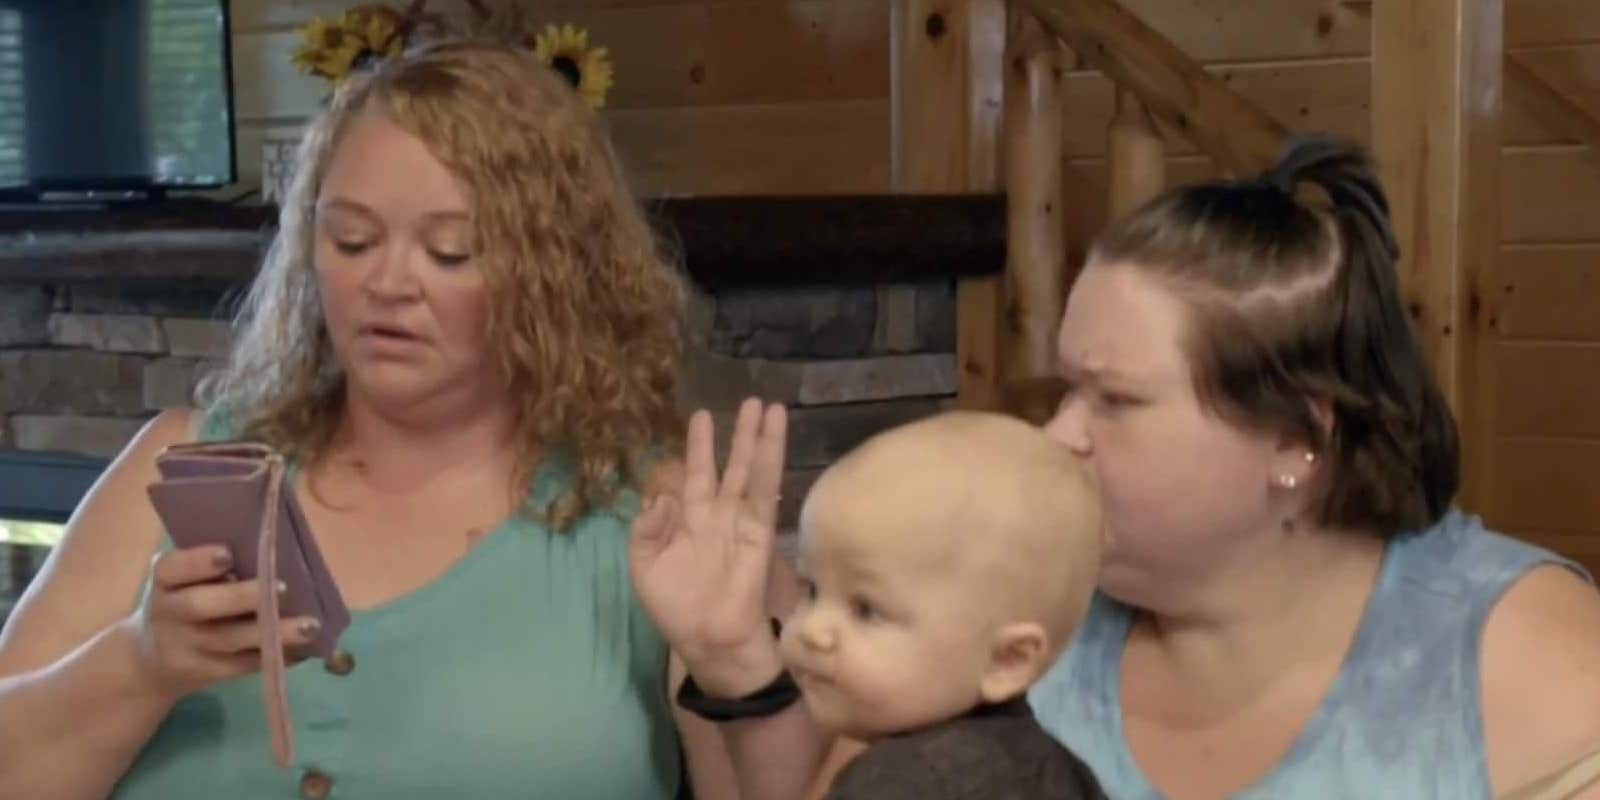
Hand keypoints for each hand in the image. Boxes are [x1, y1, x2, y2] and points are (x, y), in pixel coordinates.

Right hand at [124, 545, 321, 701]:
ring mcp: (186, 647)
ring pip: (228, 640)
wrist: (151, 662)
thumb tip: (274, 550)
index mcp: (164, 582)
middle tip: (284, 587)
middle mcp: (169, 614)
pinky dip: (275, 656)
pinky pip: (242, 666)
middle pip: (199, 605)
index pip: (172, 569)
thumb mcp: (184, 581)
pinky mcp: (203, 673)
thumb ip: (213, 567)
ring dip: (272, 633)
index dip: (198, 562)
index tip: (228, 555)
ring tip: (310, 626)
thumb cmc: (184, 602)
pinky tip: (304, 649)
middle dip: (241, 596)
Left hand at [629, 398, 787, 696]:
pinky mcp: (760, 532)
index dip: (698, 448)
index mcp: (689, 522)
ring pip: (751, 471)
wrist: (709, 641)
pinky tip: (775, 438)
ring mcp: (740, 522)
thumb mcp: (644, 569)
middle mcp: (718, 515)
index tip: (702, 417)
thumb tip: (661, 496)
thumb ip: (646, 531)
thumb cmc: (675, 608)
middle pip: (729, 466)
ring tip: (767, 407)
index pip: (694, 474)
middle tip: (748, 400)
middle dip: (737, 435)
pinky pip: (766, 492)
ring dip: (759, 439)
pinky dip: (771, 462)